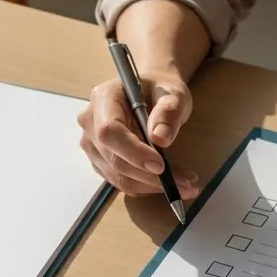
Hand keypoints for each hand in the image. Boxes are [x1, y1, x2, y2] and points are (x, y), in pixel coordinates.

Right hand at [77, 72, 200, 198]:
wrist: (150, 92)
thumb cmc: (159, 89)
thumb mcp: (173, 94)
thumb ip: (168, 112)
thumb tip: (160, 139)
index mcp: (103, 98)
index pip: (110, 131)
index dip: (133, 152)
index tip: (161, 166)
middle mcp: (90, 122)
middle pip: (114, 159)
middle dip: (150, 176)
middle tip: (187, 182)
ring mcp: (92, 144)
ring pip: (117, 176)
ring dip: (151, 186)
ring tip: (186, 185)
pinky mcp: (100, 161)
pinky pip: (120, 181)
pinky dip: (146, 187)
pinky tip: (170, 184)